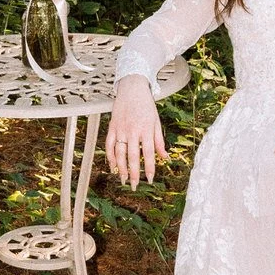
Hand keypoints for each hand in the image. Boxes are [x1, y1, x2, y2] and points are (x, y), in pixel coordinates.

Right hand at [105, 74, 167, 189]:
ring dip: (121, 168)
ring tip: (123, 179)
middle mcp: (133, 131)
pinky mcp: (112, 127)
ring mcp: (121, 129)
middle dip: (134, 173)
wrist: (132, 88)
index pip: (149, 153)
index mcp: (146, 130)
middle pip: (133, 156)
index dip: (150, 168)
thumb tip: (165, 157)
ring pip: (119, 153)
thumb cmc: (146, 105)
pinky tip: (112, 166)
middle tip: (134, 186)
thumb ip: (159, 141)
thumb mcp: (156, 122)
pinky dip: (110, 156)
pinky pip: (109, 144)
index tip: (150, 180)